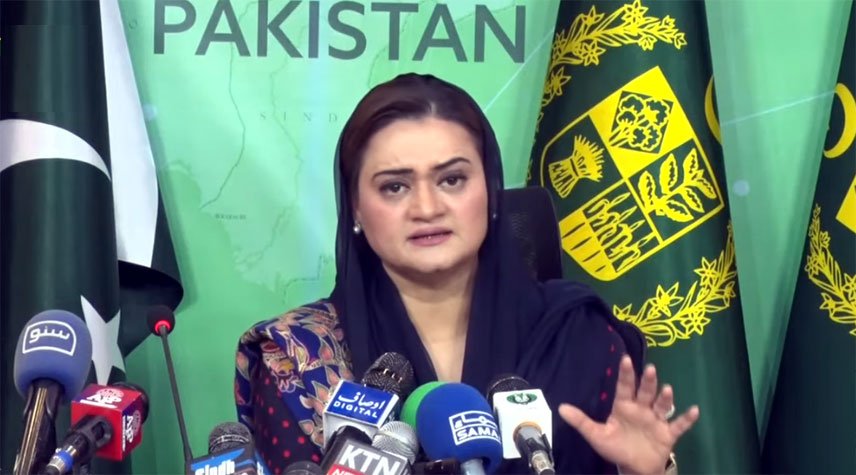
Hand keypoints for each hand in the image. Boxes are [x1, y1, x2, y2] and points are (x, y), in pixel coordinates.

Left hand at [558, 355, 698, 474]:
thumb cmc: (615, 447)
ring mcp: (656, 420)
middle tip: (650, 369)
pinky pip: (679, 425)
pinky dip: (687, 418)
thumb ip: (581, 421)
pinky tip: (694, 410)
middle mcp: (641, 409)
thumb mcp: (596, 435)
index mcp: (624, 407)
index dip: (625, 374)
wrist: (634, 468)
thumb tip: (560, 408)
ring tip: (667, 390)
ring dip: (665, 397)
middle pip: (645, 392)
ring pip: (662, 405)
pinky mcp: (668, 434)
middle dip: (647, 381)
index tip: (625, 359)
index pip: (624, 387)